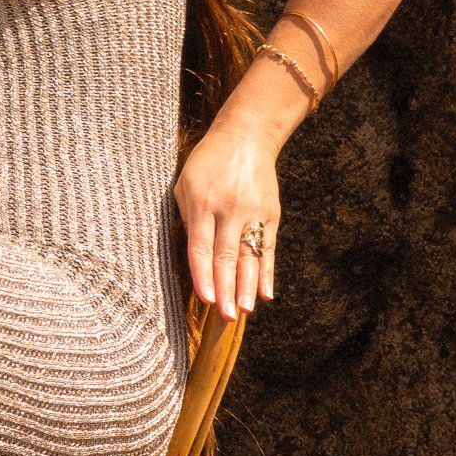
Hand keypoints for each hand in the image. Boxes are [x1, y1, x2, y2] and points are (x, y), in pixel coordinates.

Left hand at [174, 121, 280, 322]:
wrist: (246, 137)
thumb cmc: (207, 162)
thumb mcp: (185, 183)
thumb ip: (186, 217)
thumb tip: (193, 257)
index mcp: (202, 203)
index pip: (202, 247)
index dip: (204, 275)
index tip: (206, 300)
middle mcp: (229, 209)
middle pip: (227, 257)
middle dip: (226, 290)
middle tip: (226, 318)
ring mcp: (253, 212)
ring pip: (250, 256)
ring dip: (247, 287)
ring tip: (245, 311)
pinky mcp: (270, 214)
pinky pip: (268, 249)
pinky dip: (268, 273)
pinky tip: (266, 295)